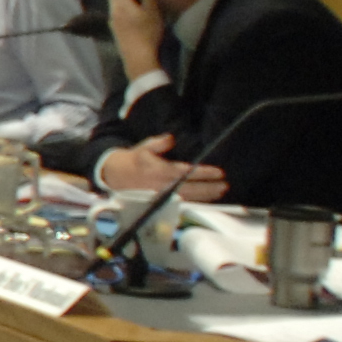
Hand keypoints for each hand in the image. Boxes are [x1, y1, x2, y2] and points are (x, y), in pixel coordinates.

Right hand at [96, 133, 227, 201]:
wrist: (116, 176)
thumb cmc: (135, 160)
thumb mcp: (144, 147)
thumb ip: (159, 143)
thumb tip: (172, 137)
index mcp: (160, 171)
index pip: (187, 172)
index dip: (204, 173)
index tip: (219, 172)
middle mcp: (163, 186)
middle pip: (191, 188)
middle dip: (209, 188)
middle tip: (225, 185)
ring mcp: (162, 196)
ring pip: (188, 198)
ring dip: (206, 197)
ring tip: (220, 192)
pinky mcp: (161, 202)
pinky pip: (182, 203)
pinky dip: (196, 202)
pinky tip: (207, 200)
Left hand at [108, 0, 164, 76]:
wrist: (137, 58)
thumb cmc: (147, 33)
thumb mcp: (152, 11)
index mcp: (120, 4)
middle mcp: (113, 11)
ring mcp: (113, 22)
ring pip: (114, 4)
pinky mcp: (116, 31)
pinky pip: (117, 13)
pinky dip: (122, 6)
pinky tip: (131, 9)